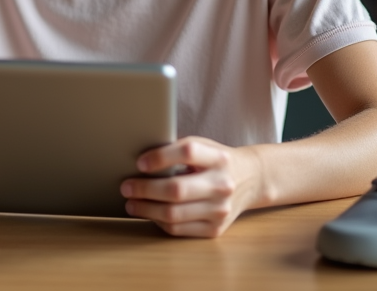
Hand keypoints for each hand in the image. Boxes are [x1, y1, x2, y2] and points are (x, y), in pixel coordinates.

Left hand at [120, 136, 260, 237]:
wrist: (250, 179)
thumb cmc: (216, 161)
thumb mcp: (205, 147)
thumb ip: (178, 151)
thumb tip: (140, 160)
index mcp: (218, 158)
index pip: (187, 152)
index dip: (160, 157)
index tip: (140, 162)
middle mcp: (222, 184)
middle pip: (176, 189)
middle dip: (144, 189)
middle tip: (126, 186)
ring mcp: (220, 209)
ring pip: (174, 214)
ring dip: (146, 209)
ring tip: (131, 203)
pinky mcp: (216, 229)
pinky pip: (179, 229)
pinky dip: (159, 222)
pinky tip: (149, 214)